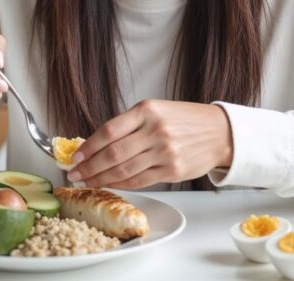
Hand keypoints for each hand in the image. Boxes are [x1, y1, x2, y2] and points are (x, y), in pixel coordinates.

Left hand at [66, 100, 232, 188]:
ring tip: (86, 182)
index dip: (88, 146)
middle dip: (89, 166)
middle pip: (112, 154)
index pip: (109, 131)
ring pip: (123, 170)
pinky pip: (138, 180)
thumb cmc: (183, 120)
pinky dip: (120, 184)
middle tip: (74, 174)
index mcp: (147, 111)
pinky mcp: (172, 171)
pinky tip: (108, 184)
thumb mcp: (156, 110)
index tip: (75, 156)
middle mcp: (155, 131)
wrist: (219, 132)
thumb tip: (95, 143)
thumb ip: (129, 124)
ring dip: (100, 178)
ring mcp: (164, 152)